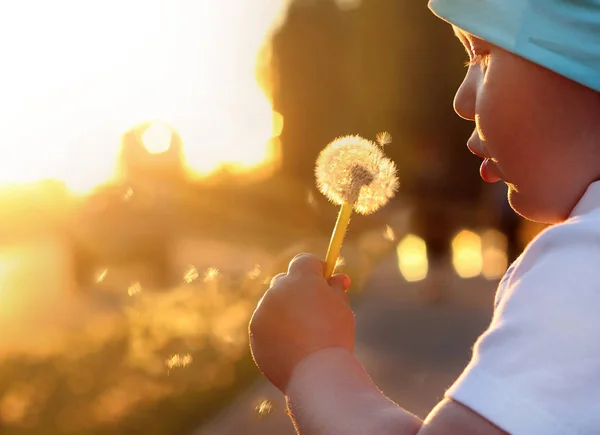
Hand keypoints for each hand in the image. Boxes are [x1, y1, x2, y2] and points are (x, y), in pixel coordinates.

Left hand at [249, 253, 354, 392]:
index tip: (325, 280)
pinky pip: (266, 324)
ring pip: (274, 304)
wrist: (316, 373)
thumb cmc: (335, 338)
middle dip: (297, 289)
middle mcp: (277, 290)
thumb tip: (336, 278)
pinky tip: (293, 347)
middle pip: (285, 280)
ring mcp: (263, 310)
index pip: (305, 261)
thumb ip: (335, 289)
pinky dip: (276, 331)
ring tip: (306, 335)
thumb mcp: (342, 308)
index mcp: (301, 279)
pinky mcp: (255, 331)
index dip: (316, 269)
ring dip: (286, 312)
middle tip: (314, 306)